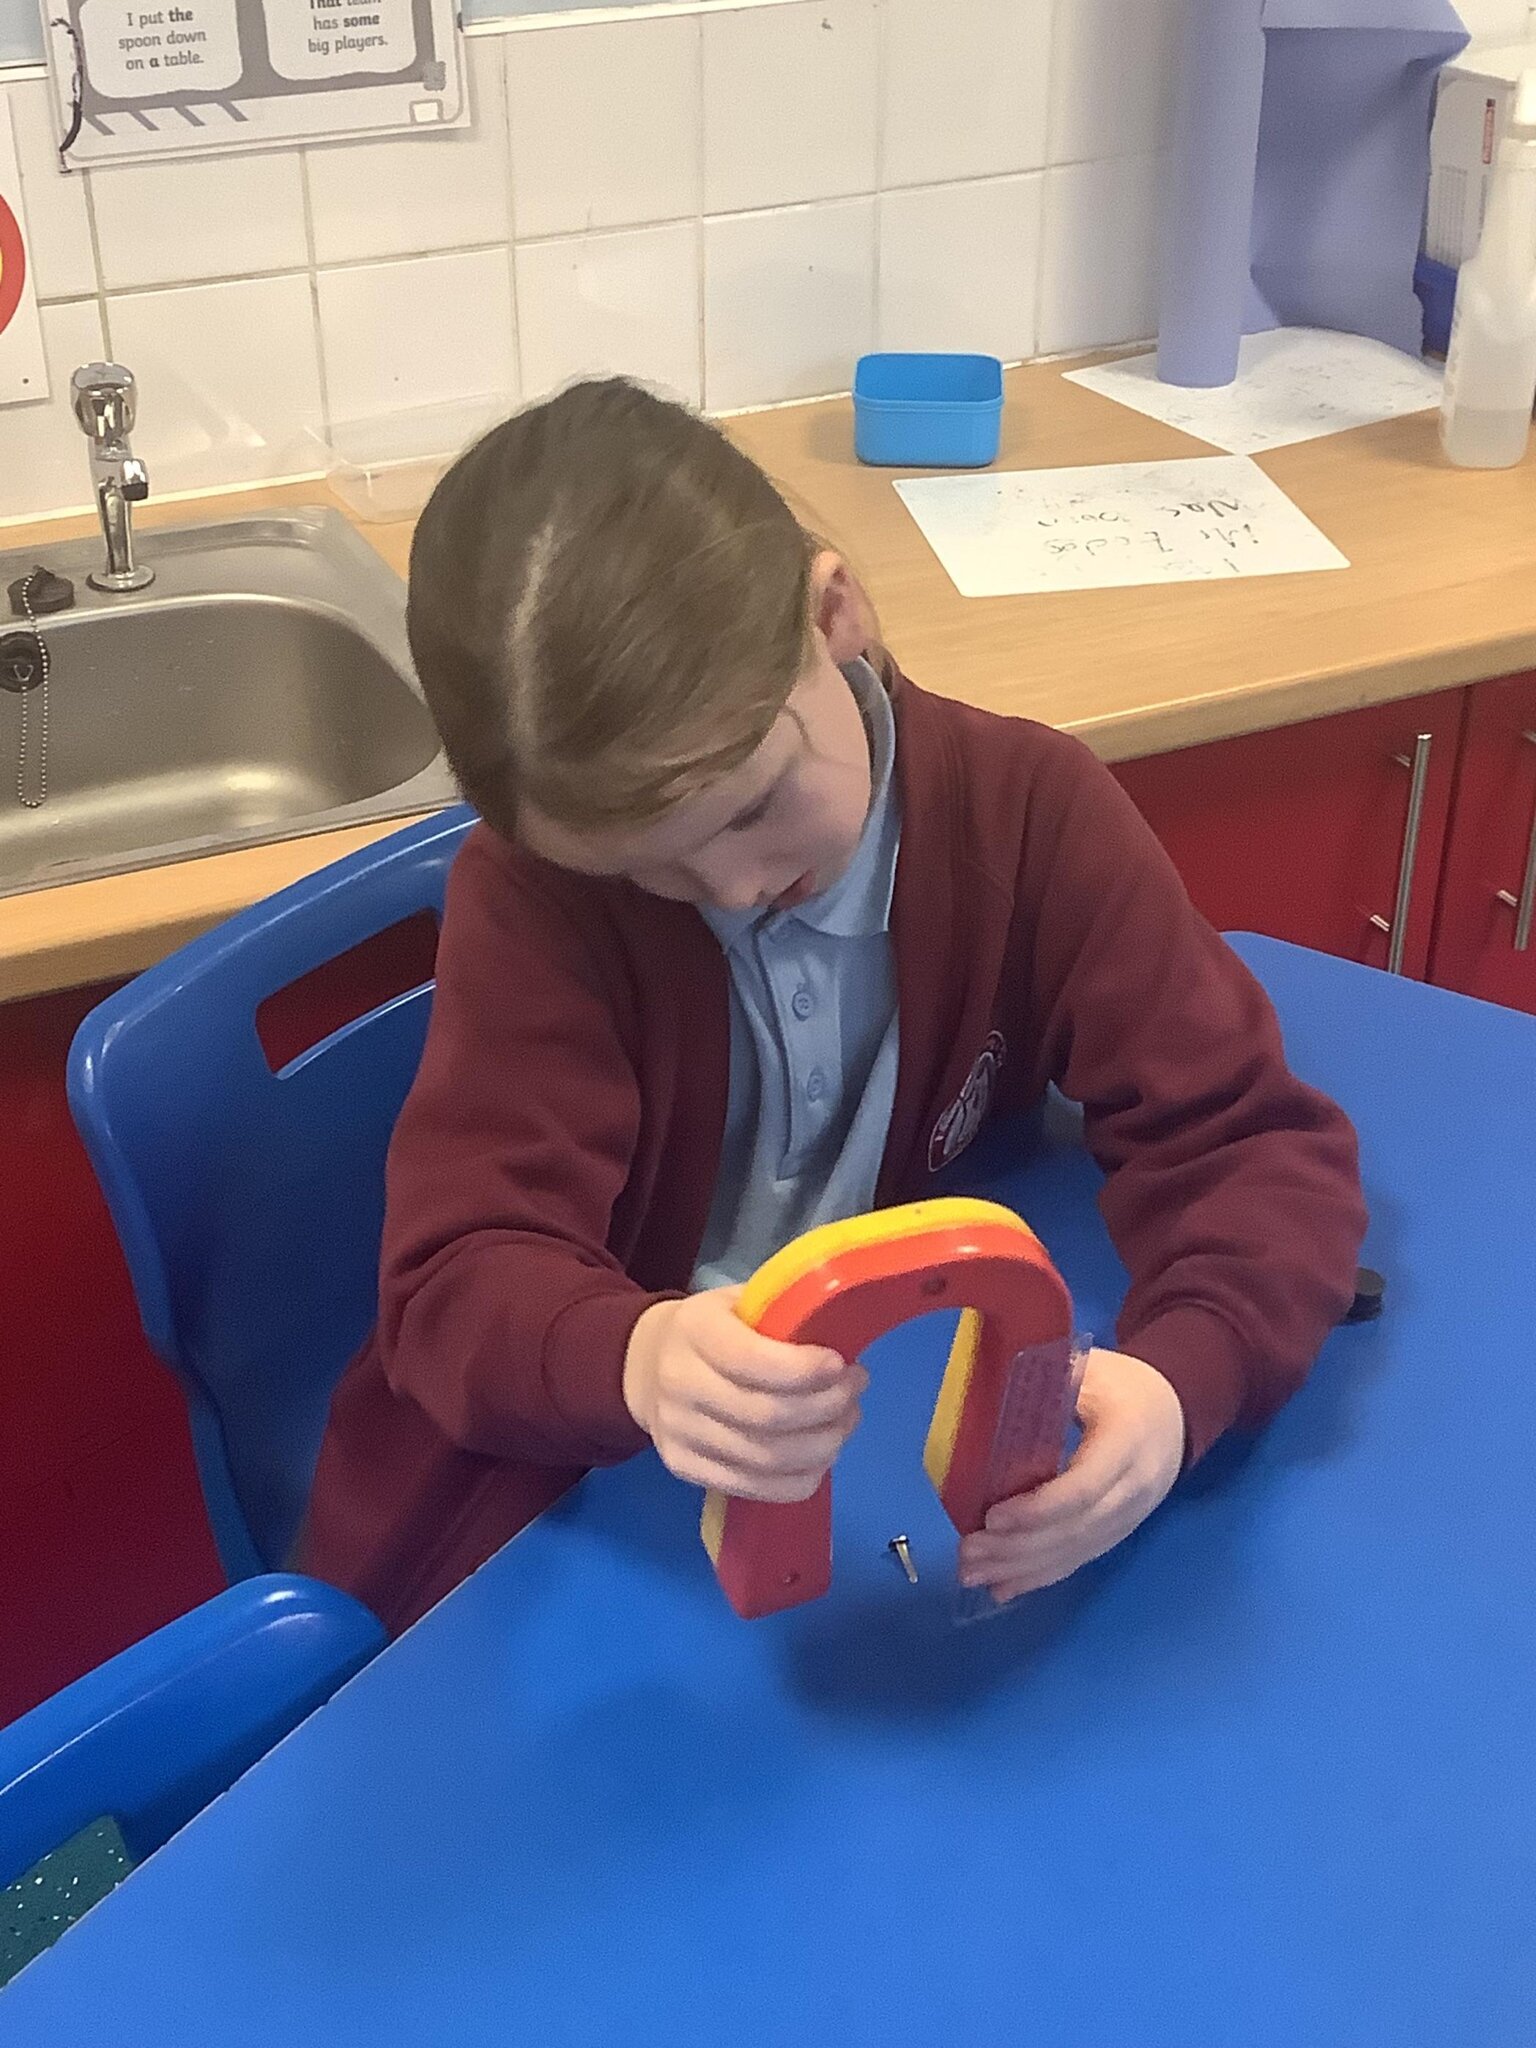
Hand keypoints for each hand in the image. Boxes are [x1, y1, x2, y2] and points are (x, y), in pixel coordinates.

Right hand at [624, 1288, 864, 1502]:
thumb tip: (846, 1335)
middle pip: (766, 1416)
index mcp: (694, 1330)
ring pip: (765, 1459)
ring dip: (822, 1445)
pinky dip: (801, 1478)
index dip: (804, 1369)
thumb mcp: (739, 1302)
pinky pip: (755, 1489)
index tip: (841, 1364)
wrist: (645, 1365)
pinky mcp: (684, 1468)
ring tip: (846, 1421)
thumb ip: (784, 1315)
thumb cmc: (712, 1328)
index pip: (751, 1360)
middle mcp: (679, 1384)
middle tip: (854, 1390)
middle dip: (826, 1407)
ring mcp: (678, 1433)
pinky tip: (822, 1455)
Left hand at [958, 1347, 1184, 1604]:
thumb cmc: (1123, 1385)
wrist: (1174, 1411)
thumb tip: (988, 1388)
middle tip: (967, 1553)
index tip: (992, 1516)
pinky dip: (1041, 1576)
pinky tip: (1004, 1587)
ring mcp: (1130, 1516)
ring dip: (1022, 1569)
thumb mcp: (1091, 1367)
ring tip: (973, 1573)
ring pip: (1076, 1552)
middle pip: (1076, 1529)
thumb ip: (1049, 1380)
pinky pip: (1081, 1559)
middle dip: (1019, 1547)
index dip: (1038, 1508)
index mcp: (1127, 1441)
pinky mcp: (1120, 1532)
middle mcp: (1134, 1488)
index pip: (1084, 1488)